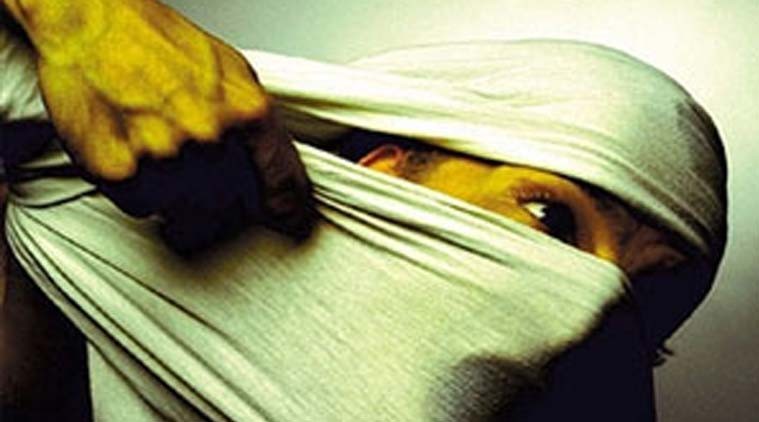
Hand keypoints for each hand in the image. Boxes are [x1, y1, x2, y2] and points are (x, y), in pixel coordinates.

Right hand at [5, 0, 313, 248]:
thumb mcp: (230, 71)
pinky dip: (141, 192)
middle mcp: (210, 137)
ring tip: (162, 156)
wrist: (88, 23)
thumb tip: (270, 163)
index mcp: (246, 111)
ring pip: (189, 213)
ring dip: (179, 198)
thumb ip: (254, 123)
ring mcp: (166, 157)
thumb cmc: (153, 40)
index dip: (288, 209)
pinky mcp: (122, 172)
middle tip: (202, 179)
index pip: (283, 183)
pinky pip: (144, 207)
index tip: (288, 221)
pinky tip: (136, 156)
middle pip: (234, 206)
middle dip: (223, 201)